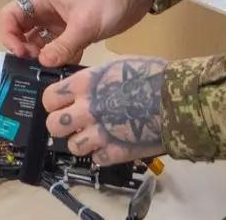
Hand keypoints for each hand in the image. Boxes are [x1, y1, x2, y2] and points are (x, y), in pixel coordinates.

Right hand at [0, 0, 153, 66]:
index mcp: (42, 0)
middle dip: (25, 50)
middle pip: (22, 31)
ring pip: (41, 42)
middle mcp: (46, 11)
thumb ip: (63, 45)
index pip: (10, 15)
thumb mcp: (85, 23)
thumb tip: (43, 64)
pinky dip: (60, 60)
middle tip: (37, 67)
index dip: (9, 35)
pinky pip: (59, 48)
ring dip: (43, 57)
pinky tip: (66, 73)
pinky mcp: (75, 32)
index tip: (21, 54)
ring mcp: (60, 23)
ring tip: (50, 73)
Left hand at [44, 58, 166, 165]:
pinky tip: (112, 144)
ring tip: (96, 136)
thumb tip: (79, 89)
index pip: (49, 98)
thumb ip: (92, 80)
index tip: (62, 104)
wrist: (176, 100)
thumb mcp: (115, 66)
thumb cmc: (150, 76)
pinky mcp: (114, 152)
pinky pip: (96, 159)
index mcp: (85, 84)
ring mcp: (99, 133)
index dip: (54, 103)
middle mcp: (86, 109)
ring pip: (72, 146)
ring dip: (82, 142)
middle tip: (75, 123)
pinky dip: (102, 154)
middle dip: (62, 125)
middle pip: (53, 125)